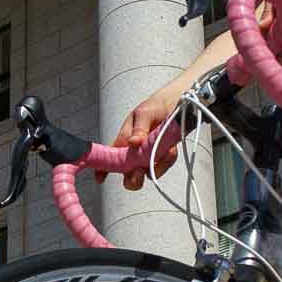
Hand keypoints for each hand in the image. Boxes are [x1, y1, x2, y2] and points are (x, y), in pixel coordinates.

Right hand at [110, 69, 198, 190]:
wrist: (180, 103)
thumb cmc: (157, 105)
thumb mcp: (144, 113)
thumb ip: (138, 129)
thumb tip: (131, 143)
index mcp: (125, 139)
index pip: (111, 156)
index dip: (103, 168)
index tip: (100, 178)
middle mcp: (135, 151)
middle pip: (129, 172)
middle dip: (132, 177)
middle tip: (138, 174)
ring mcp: (150, 155)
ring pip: (148, 172)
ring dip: (155, 166)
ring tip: (164, 150)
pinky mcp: (164, 156)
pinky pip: (164, 165)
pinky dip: (168, 159)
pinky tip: (171, 149)